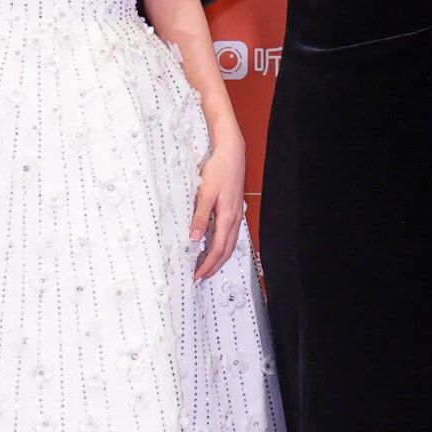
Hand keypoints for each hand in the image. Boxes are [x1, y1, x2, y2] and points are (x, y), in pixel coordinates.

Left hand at [189, 136, 246, 279]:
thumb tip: (195, 238)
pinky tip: (214, 246)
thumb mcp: (205, 193)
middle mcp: (234, 220)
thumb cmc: (219, 171)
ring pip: (229, 245)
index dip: (208, 265)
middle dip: (214, 267)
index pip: (218, 249)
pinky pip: (230, 236)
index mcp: (227, 218)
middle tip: (200, 277)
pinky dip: (222, 247)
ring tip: (206, 266)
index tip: (197, 275)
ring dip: (218, 258)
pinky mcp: (234, 211)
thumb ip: (200, 216)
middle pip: (226, 252)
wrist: (231, 154)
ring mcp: (236, 216)